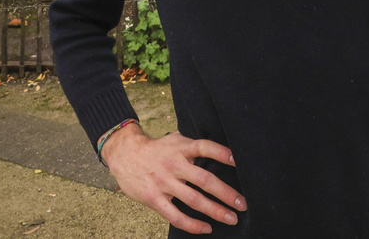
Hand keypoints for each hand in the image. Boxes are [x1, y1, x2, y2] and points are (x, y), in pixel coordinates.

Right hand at [101, 123, 245, 233]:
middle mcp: (174, 165)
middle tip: (242, 204)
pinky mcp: (154, 199)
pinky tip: (206, 228)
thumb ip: (194, 146)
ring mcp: (164, 183)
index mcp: (181, 148)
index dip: (221, 153)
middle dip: (226, 193)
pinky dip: (193, 224)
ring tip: (231, 218)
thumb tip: (222, 151)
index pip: (204, 147)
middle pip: (204, 179)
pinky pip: (176, 216)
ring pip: (194, 200)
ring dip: (215, 211)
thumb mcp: (175, 140)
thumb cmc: (156, 149)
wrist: (125, 155)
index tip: (238, 161)